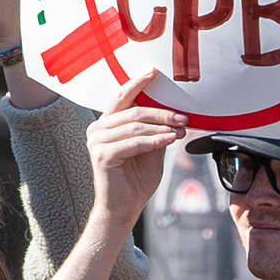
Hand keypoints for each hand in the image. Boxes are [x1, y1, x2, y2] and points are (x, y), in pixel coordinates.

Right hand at [87, 84, 183, 228]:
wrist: (124, 208)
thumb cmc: (136, 180)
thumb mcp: (151, 148)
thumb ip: (156, 130)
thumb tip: (175, 113)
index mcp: (106, 123)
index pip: (122, 97)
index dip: (138, 83)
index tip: (154, 72)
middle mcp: (97, 129)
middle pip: (133, 111)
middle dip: (161, 112)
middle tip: (183, 116)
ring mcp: (96, 142)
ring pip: (135, 126)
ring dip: (161, 127)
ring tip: (181, 130)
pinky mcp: (102, 156)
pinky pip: (133, 143)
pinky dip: (154, 140)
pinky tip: (169, 140)